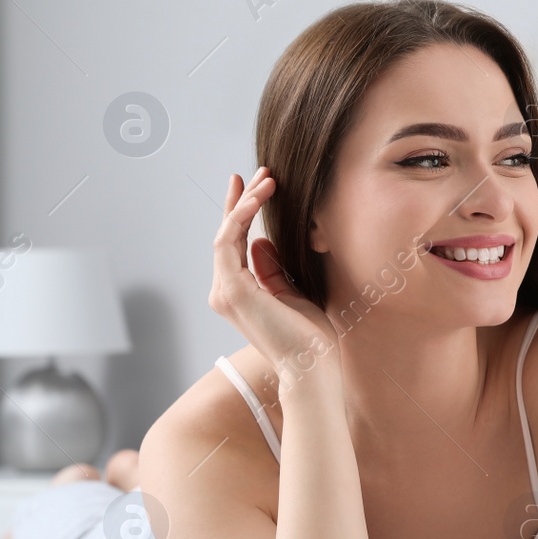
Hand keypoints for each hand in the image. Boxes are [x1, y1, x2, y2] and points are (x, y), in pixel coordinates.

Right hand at [208, 166, 340, 384]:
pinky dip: (241, 216)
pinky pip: (229, 241)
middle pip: (226, 236)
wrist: (313, 366)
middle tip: (258, 172)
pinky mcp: (232, 290)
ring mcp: (225, 292)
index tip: (255, 187)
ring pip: (226, 234)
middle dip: (240, 201)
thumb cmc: (310, 338)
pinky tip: (259, 198)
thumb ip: (273, 270)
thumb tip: (262, 242)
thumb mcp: (292, 294)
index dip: (241, 214)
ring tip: (267, 180)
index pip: (235, 247)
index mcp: (239, 295)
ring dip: (245, 203)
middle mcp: (224, 293)